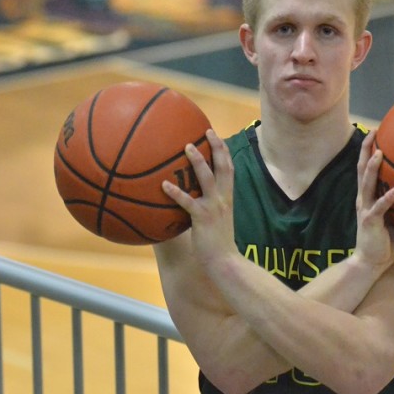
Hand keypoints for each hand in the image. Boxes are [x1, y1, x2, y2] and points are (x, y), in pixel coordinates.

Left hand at [162, 129, 235, 263]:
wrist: (225, 262)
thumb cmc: (218, 245)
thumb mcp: (217, 222)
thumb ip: (208, 209)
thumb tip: (192, 202)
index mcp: (227, 198)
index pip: (230, 170)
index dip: (224, 152)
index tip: (216, 136)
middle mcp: (223, 199)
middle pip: (223, 167)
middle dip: (217, 148)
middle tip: (207, 131)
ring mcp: (214, 207)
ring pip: (207, 178)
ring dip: (197, 161)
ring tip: (186, 147)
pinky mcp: (202, 218)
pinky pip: (188, 202)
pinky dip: (176, 192)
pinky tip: (164, 185)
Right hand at [354, 130, 393, 269]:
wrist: (370, 262)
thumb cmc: (386, 240)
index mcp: (368, 195)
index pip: (366, 167)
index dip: (369, 149)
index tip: (377, 131)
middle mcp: (363, 198)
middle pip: (361, 168)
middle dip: (366, 149)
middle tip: (373, 131)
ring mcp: (365, 209)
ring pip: (366, 183)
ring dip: (373, 168)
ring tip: (381, 153)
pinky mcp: (369, 222)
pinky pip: (379, 207)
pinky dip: (387, 198)